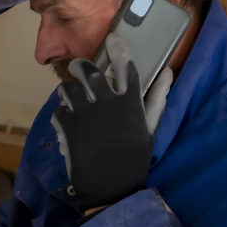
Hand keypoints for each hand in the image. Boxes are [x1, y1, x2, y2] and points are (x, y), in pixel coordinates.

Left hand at [51, 33, 171, 210]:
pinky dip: (60, 115)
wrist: (111, 188)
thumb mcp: (150, 128)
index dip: (118, 48)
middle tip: (78, 67)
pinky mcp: (67, 128)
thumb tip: (168, 73)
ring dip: (67, 90)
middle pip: (89, 71)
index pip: (125, 65)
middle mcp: (106, 103)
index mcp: (129, 102)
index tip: (113, 39)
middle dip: (81, 65)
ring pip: (68, 89)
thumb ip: (157, 98)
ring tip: (69, 96)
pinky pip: (58, 111)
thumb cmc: (134, 158)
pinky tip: (65, 123)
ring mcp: (84, 114)